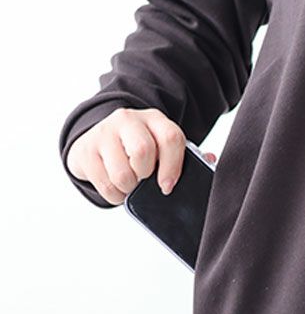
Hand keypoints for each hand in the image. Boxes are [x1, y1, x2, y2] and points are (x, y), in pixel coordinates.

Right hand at [66, 107, 216, 205]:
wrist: (96, 138)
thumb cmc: (138, 147)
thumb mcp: (161, 146)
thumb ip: (185, 155)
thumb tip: (210, 161)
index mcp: (154, 119)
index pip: (171, 138)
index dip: (173, 166)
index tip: (168, 186)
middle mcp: (128, 120)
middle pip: (143, 152)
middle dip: (146, 175)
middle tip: (143, 179)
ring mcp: (104, 133)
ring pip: (123, 173)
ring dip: (129, 187)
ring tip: (130, 184)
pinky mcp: (85, 150)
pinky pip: (104, 184)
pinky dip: (114, 194)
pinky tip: (116, 186)